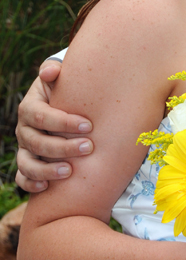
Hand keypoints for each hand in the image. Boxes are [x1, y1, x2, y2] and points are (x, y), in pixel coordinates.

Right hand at [15, 59, 93, 192]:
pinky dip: (31, 184)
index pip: (41, 116)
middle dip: (63, 147)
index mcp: (29, 107)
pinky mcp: (27, 163)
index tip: (89, 126)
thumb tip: (51, 72)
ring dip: (47, 170)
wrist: (61, 102)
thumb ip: (54, 71)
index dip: (63, 122)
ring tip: (70, 171)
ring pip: (27, 163)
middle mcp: (24, 129)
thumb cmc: (64, 89)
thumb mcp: (59, 77)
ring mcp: (24, 148)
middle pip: (37, 142)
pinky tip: (47, 187)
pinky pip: (23, 178)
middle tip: (89, 147)